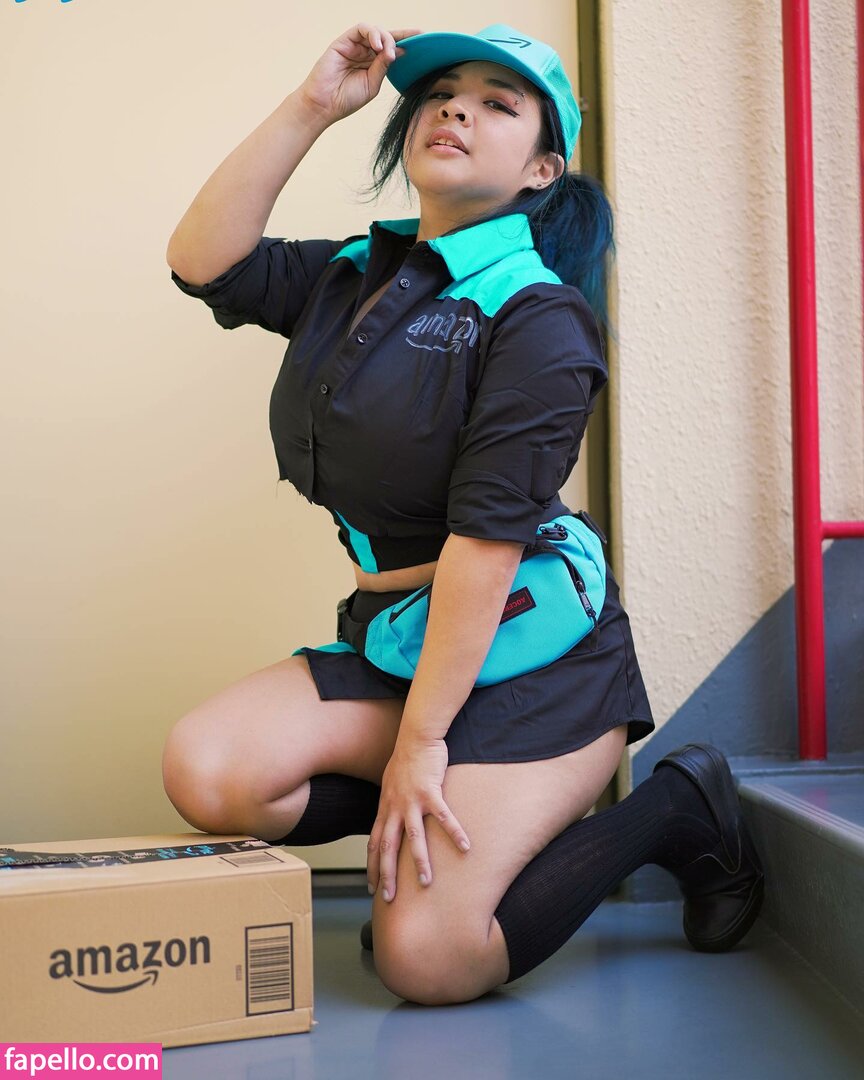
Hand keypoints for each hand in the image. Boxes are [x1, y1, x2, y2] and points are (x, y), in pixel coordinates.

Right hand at [298, 23, 422, 124]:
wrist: (324, 105)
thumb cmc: (346, 99)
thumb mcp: (372, 85)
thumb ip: (383, 67)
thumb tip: (396, 51)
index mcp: (373, 64)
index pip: (392, 48)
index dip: (407, 41)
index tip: (423, 38)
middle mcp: (364, 52)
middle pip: (386, 36)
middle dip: (400, 37)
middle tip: (409, 45)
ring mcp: (354, 46)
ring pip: (375, 31)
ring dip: (386, 38)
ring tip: (388, 51)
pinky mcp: (343, 41)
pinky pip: (361, 28)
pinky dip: (372, 33)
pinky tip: (377, 45)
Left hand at [367, 734, 469, 901]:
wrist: (416, 737)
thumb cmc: (406, 759)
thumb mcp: (390, 784)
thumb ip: (391, 804)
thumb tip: (390, 818)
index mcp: (385, 807)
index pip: (374, 842)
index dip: (372, 865)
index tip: (372, 886)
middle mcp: (395, 807)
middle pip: (387, 847)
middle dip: (386, 874)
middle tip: (388, 899)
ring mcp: (412, 801)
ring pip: (413, 837)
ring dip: (419, 861)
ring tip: (426, 882)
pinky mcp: (431, 792)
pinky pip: (444, 817)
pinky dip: (454, 833)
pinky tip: (466, 847)